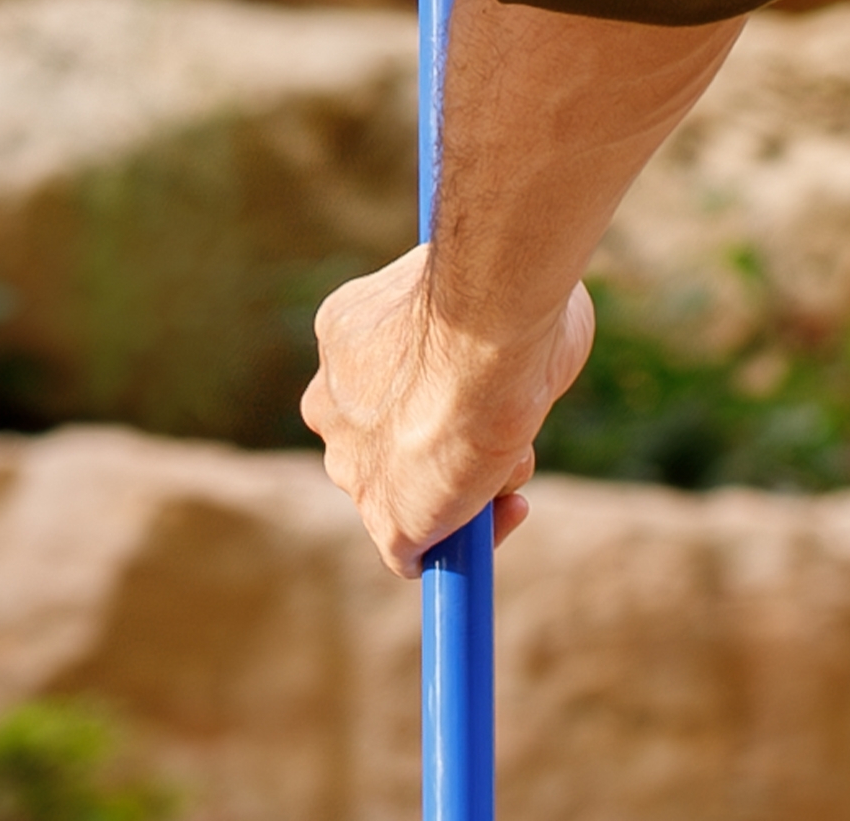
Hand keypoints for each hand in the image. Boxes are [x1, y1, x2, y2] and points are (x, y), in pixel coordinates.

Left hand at [303, 244, 593, 576]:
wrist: (480, 338)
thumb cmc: (498, 302)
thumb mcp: (478, 304)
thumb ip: (480, 338)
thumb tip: (517, 356)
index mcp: (346, 340)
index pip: (387, 381)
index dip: (439, 392)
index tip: (483, 393)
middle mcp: (332, 406)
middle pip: (393, 438)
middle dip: (449, 441)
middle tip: (509, 428)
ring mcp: (356, 469)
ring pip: (414, 491)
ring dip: (470, 483)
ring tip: (515, 449)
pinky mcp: (389, 524)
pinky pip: (424, 547)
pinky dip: (465, 544)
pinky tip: (504, 513)